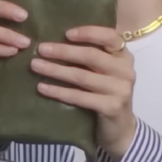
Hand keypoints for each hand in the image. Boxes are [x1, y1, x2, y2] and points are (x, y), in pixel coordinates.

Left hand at [31, 26, 136, 160]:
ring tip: (35, 66)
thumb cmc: (107, 92)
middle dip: (63, 51)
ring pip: (82, 76)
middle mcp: (125, 70)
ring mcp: (120, 90)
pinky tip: (42, 87)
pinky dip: (59, 91)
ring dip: (56, 70)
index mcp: (124, 56)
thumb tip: (57, 38)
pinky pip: (79, 97)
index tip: (66, 33)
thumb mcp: (106, 70)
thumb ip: (92, 54)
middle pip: (91, 56)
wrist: (120, 128)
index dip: (88, 33)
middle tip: (41, 49)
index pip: (110, 36)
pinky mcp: (111, 107)